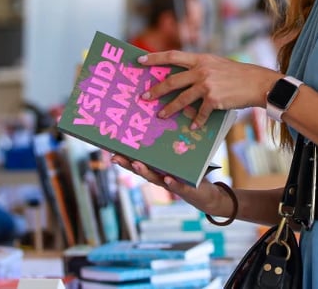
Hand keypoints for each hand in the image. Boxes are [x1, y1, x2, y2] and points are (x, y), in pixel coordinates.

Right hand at [111, 155, 232, 216]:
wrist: (205, 196)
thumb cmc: (189, 174)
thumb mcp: (179, 158)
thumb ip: (170, 146)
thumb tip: (163, 121)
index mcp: (157, 169)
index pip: (137, 162)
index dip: (124, 157)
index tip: (111, 149)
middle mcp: (160, 177)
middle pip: (141, 170)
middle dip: (127, 164)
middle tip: (115, 157)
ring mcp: (171, 184)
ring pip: (155, 178)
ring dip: (145, 172)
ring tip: (136, 164)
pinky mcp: (186, 189)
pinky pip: (178, 186)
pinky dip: (172, 183)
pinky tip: (167, 178)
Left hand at [137, 51, 280, 128]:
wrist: (257, 82)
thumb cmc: (237, 74)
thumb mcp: (216, 63)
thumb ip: (200, 67)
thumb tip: (183, 76)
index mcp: (200, 59)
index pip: (172, 56)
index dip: (154, 58)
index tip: (139, 61)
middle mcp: (201, 70)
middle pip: (172, 80)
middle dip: (156, 90)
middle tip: (144, 97)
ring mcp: (207, 84)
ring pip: (182, 99)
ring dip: (169, 109)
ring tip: (160, 115)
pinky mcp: (214, 99)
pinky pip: (200, 113)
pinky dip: (196, 121)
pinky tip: (192, 126)